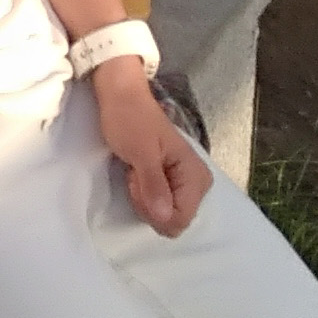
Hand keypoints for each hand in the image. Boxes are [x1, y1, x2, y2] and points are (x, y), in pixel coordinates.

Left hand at [93, 61, 209, 236]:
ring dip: (142, 197)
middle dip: (148, 203)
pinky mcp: (169, 181)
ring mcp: (183, 183)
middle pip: (171, 220)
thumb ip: (154, 186)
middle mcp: (196, 183)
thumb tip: (166, 219)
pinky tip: (136, 173)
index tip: (139, 181)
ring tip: (135, 170)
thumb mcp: (140, 153)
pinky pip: (156, 204)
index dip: (153, 208)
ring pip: (162, 214)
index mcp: (196, 176)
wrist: (121, 97)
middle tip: (136, 174)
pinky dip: (142, 193)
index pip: (179, 220)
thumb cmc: (130, 120)